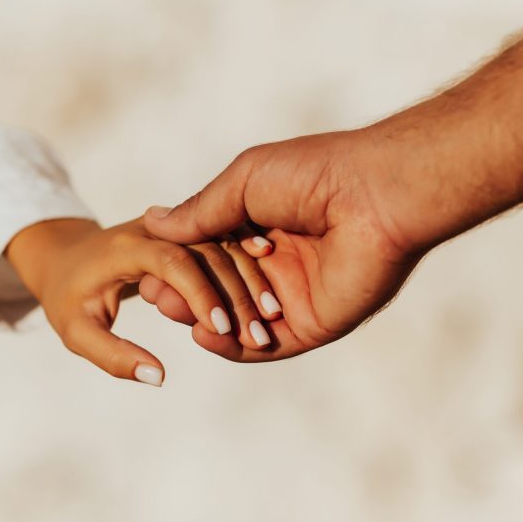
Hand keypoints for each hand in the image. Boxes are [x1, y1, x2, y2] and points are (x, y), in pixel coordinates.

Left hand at [6, 218, 276, 383]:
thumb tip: (158, 376)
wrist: (69, 255)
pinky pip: (226, 244)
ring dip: (249, 281)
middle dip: (235, 292)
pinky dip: (249, 268)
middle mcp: (155, 228)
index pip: (170, 260)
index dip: (198, 292)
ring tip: (270, 319)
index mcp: (125, 246)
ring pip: (223, 245)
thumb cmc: (69, 296)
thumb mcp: (76, 331)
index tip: (220, 329)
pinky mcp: (190, 231)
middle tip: (258, 335)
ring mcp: (176, 226)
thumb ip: (112, 355)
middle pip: (206, 250)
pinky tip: (271, 293)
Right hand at [141, 128, 425, 361]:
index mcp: (261, 224)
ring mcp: (294, 295)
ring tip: (176, 313)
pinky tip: (206, 336)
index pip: (209, 252)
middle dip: (186, 294)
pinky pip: (268, 345)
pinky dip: (235, 346)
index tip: (148, 267)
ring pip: (239, 318)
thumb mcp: (244, 182)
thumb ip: (201, 211)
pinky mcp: (314, 324)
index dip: (179, 263)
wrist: (374, 196)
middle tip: (156, 295)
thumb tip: (152, 221)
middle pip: (219, 288)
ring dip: (207, 319)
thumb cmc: (313, 175)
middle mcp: (276, 261)